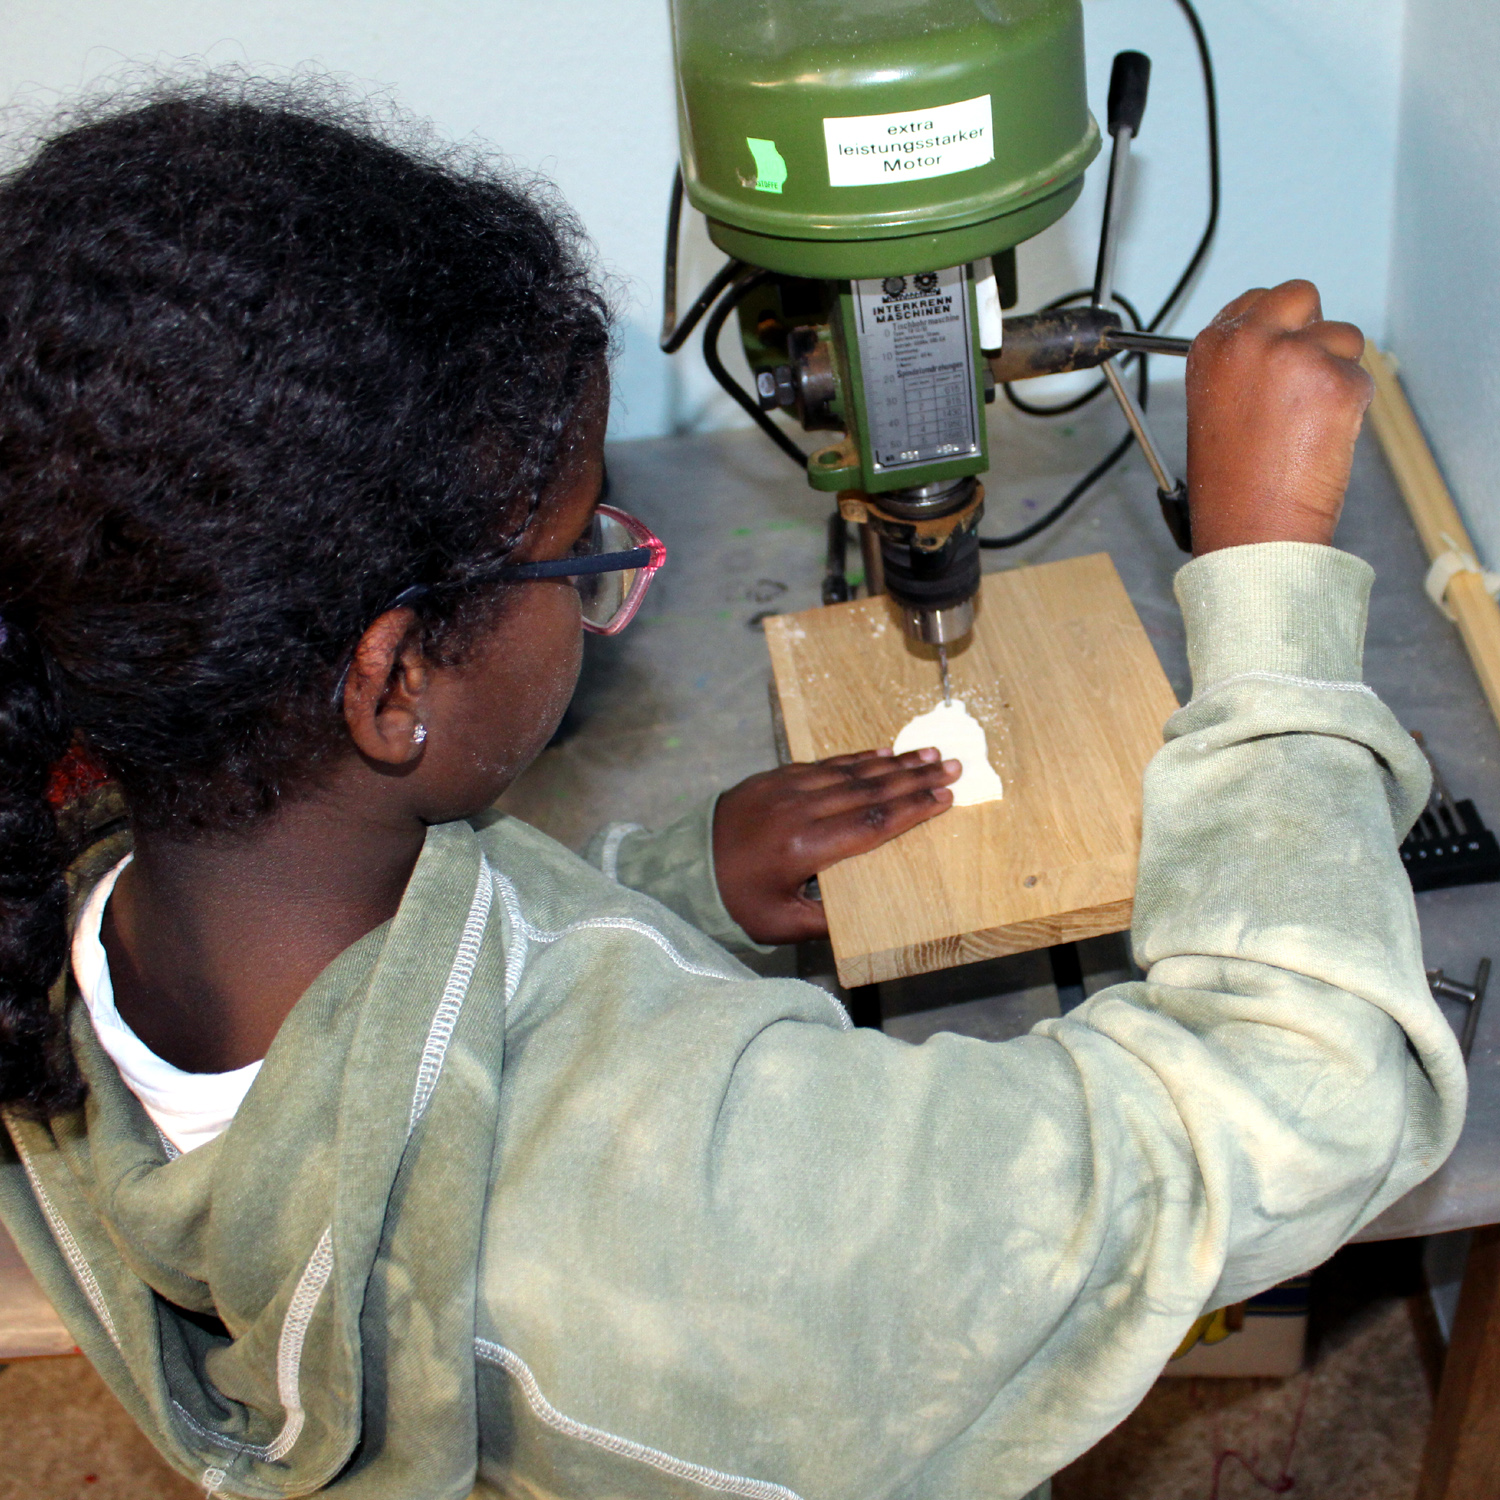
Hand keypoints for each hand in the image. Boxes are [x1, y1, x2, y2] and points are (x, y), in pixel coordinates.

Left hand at [713, 749, 959, 944]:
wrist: (684, 865)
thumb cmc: (735, 900)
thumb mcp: (780, 925)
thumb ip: (827, 920)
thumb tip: (871, 917)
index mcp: (803, 848)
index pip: (871, 825)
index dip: (911, 810)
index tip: (944, 799)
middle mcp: (799, 811)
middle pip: (869, 791)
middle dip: (915, 778)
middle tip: (953, 766)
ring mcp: (786, 788)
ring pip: (850, 772)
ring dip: (893, 763)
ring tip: (929, 754)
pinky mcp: (775, 777)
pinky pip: (825, 764)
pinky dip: (858, 759)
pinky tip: (882, 754)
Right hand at [1186, 280, 1372, 554]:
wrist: (1250, 528)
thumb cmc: (1230, 485)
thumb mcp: (1213, 408)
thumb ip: (1241, 364)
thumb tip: (1279, 343)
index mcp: (1211, 347)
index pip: (1255, 301)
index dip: (1275, 327)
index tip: (1278, 353)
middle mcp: (1250, 341)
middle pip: (1300, 295)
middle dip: (1310, 330)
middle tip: (1303, 379)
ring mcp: (1295, 357)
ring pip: (1342, 336)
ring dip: (1336, 372)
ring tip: (1306, 422)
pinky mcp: (1337, 382)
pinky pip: (1362, 378)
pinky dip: (1352, 408)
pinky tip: (1322, 437)